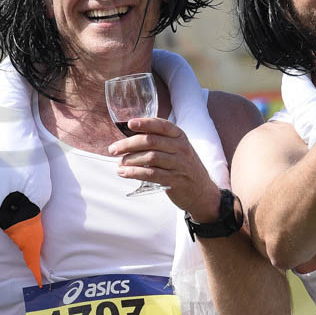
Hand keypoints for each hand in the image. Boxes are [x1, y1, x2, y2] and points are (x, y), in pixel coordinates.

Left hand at [106, 117, 220, 222]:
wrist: (202, 191)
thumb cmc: (183, 166)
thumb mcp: (177, 149)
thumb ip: (158, 141)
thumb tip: (128, 138)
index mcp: (179, 136)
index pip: (161, 125)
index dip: (145, 123)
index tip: (129, 124)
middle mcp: (181, 148)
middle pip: (151, 141)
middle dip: (129, 144)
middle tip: (113, 149)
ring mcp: (179, 164)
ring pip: (150, 157)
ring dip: (130, 160)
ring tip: (119, 163)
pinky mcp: (175, 180)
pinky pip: (152, 174)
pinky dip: (135, 173)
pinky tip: (124, 173)